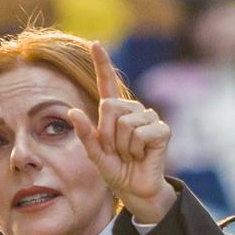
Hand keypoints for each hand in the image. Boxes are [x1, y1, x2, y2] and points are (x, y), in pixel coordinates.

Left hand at [68, 41, 174, 225]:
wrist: (135, 190)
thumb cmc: (116, 169)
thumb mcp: (94, 153)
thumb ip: (85, 133)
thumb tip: (72, 112)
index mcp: (115, 112)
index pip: (107, 83)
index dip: (103, 64)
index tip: (96, 44)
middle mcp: (133, 110)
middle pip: (109, 106)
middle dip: (107, 133)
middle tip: (117, 150)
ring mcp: (149, 118)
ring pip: (125, 123)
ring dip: (123, 145)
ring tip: (131, 155)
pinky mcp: (162, 131)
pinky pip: (142, 133)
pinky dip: (138, 149)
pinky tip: (143, 155)